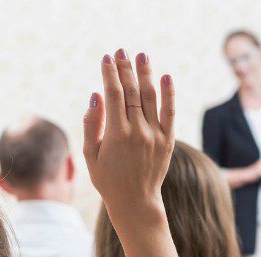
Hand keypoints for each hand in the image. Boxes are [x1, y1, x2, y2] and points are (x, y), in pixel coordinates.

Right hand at [83, 49, 174, 216]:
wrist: (136, 201)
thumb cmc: (108, 179)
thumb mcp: (90, 154)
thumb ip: (91, 124)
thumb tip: (95, 95)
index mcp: (116, 134)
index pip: (113, 94)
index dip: (109, 73)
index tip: (106, 58)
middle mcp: (138, 132)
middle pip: (132, 91)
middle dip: (126, 68)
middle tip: (122, 51)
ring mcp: (155, 135)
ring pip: (151, 97)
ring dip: (146, 74)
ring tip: (142, 56)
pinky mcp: (167, 141)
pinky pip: (170, 112)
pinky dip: (168, 93)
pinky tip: (166, 77)